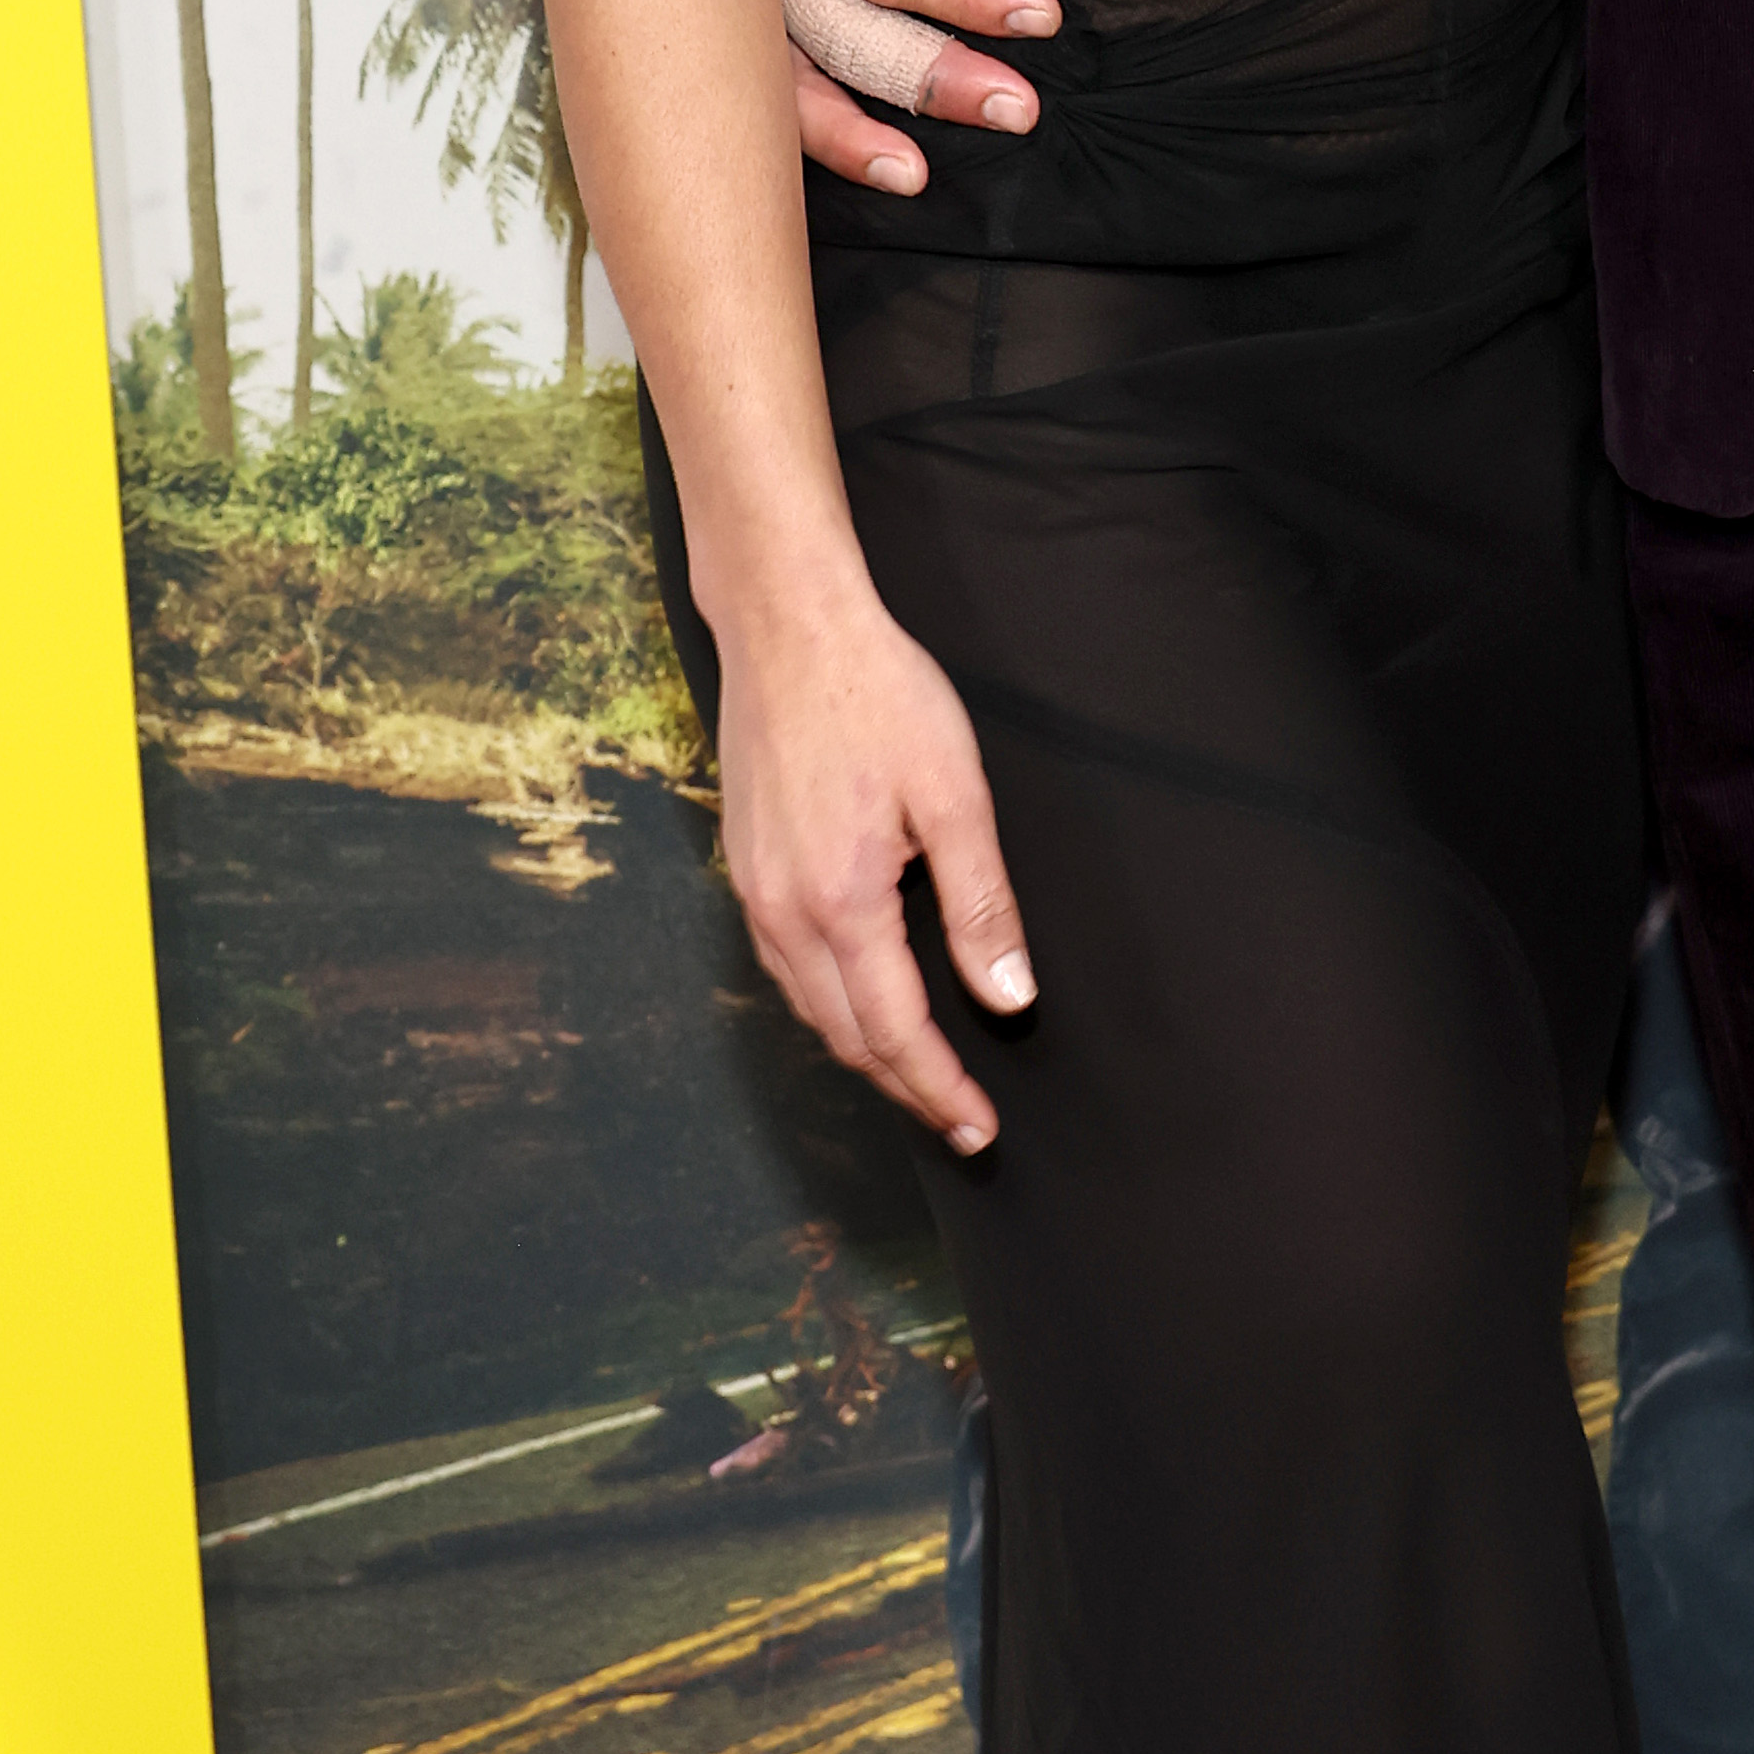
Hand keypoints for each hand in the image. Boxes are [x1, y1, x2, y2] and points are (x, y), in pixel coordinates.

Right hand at [711, 568, 1037, 1149]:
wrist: (789, 626)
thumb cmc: (881, 695)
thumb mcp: (955, 793)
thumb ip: (981, 904)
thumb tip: (1008, 999)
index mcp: (842, 904)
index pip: (895, 1031)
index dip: (939, 1088)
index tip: (979, 1127)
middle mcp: (784, 914)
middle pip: (845, 1037)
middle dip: (904, 1087)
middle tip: (958, 1120)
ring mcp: (754, 893)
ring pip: (808, 1009)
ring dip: (864, 1051)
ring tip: (918, 1074)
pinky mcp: (745, 867)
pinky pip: (784, 968)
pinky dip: (827, 1006)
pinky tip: (859, 1000)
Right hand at [743, 0, 1054, 193]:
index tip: (1039, 16)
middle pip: (846, 35)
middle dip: (932, 78)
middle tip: (1017, 110)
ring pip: (790, 81)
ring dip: (859, 134)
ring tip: (921, 175)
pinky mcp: (716, 5)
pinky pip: (756, 88)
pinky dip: (805, 137)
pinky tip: (863, 167)